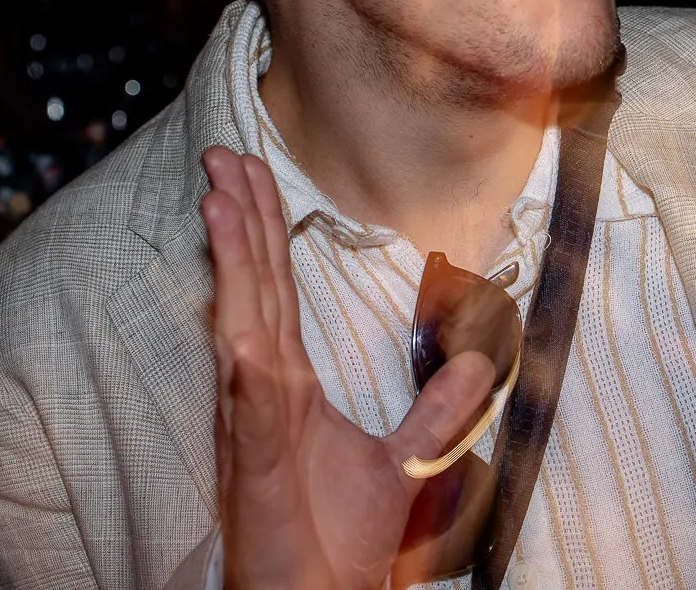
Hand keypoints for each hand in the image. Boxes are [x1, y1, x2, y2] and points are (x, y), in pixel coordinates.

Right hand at [202, 147, 493, 589]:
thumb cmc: (337, 544)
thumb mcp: (405, 465)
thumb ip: (436, 413)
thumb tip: (477, 362)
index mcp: (289, 385)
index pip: (275, 289)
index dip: (262, 228)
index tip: (248, 172)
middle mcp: (263, 391)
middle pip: (252, 287)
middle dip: (237, 218)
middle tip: (223, 152)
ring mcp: (253, 422)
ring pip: (241, 323)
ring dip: (231, 263)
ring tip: (219, 199)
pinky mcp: (253, 461)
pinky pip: (248, 398)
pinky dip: (241, 356)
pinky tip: (239, 325)